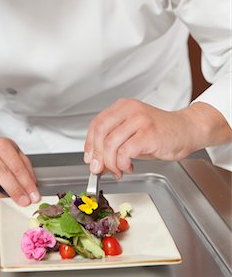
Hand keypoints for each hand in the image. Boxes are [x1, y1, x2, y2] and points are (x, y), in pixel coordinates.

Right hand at [0, 126, 39, 208]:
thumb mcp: (14, 151)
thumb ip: (25, 167)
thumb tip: (32, 187)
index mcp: (1, 145)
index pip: (16, 166)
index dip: (27, 183)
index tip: (34, 196)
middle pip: (1, 175)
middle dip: (15, 192)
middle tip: (24, 202)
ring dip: (0, 200)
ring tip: (9, 204)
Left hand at [84, 99, 231, 177]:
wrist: (188, 130)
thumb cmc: (162, 132)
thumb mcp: (133, 133)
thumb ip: (115, 143)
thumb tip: (98, 161)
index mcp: (123, 106)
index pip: (96, 124)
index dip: (89, 143)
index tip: (89, 158)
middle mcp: (129, 110)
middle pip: (100, 133)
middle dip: (97, 155)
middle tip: (99, 169)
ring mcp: (139, 120)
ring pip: (110, 144)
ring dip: (111, 163)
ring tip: (119, 170)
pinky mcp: (148, 133)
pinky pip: (125, 152)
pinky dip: (123, 164)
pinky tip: (129, 167)